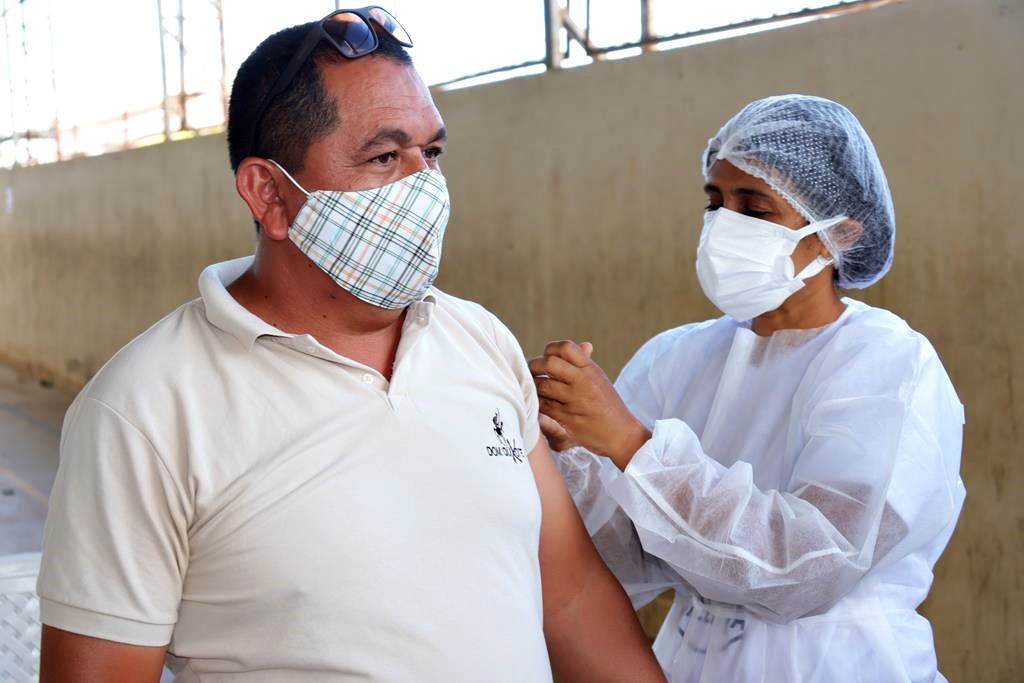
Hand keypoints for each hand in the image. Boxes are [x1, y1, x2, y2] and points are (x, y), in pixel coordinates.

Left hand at [528, 341, 650, 469]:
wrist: (622, 434)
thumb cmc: (608, 406)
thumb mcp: (601, 380)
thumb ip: (587, 363)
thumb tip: (584, 345)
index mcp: (591, 370)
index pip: (566, 348)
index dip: (550, 349)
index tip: (546, 357)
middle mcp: (583, 383)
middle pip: (550, 363)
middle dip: (535, 366)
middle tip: (532, 372)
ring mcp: (575, 402)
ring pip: (543, 386)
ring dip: (534, 387)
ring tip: (536, 390)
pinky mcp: (568, 420)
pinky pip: (544, 407)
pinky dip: (538, 405)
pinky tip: (538, 406)